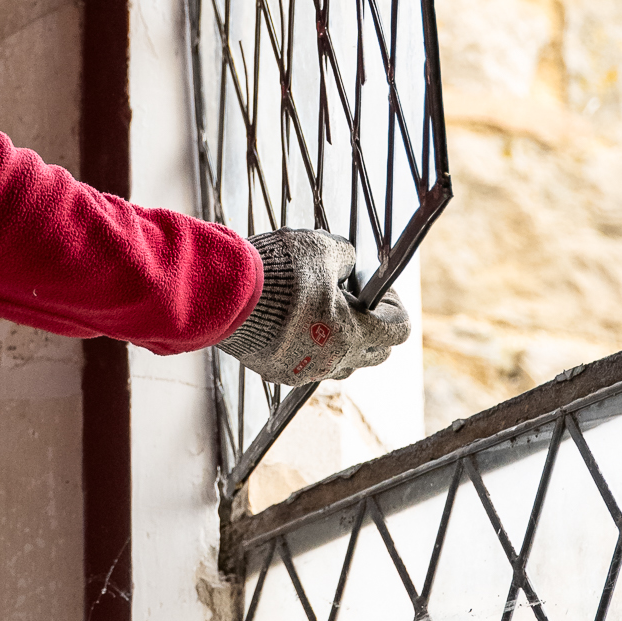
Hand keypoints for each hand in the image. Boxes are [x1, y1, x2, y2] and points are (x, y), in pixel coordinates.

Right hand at [216, 230, 410, 385]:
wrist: (224, 296)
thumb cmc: (276, 273)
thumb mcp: (320, 248)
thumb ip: (346, 256)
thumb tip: (350, 263)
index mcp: (353, 332)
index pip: (398, 331)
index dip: (395, 308)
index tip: (381, 293)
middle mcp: (333, 360)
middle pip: (375, 354)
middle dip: (375, 328)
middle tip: (357, 303)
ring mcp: (305, 371)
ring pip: (342, 364)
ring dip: (343, 342)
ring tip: (324, 313)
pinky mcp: (279, 373)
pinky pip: (308, 365)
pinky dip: (311, 348)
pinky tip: (295, 324)